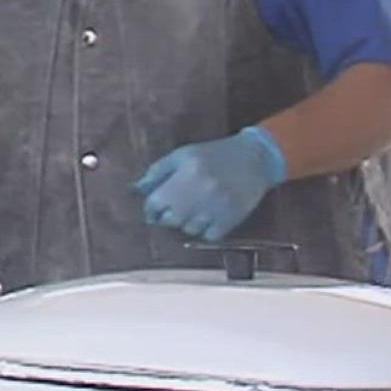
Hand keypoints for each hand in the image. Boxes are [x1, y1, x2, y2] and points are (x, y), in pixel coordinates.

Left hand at [134, 126, 286, 242]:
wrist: (254, 158)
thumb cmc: (213, 154)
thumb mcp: (182, 155)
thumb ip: (157, 172)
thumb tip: (135, 189)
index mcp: (186, 173)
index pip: (156, 202)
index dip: (150, 208)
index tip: (152, 209)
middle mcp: (201, 192)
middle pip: (171, 219)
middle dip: (166, 217)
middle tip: (170, 212)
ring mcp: (218, 207)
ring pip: (189, 229)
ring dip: (184, 224)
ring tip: (189, 213)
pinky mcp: (232, 219)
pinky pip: (209, 236)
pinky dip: (203, 232)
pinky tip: (205, 220)